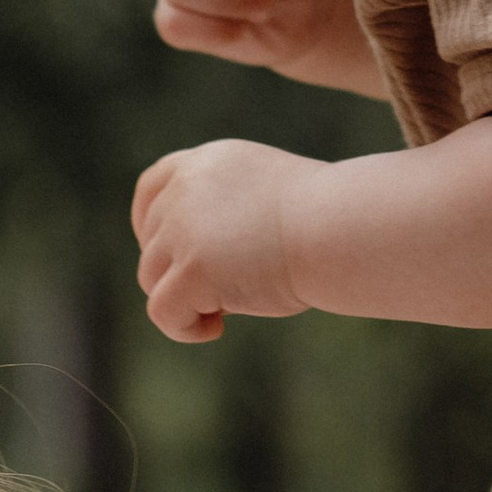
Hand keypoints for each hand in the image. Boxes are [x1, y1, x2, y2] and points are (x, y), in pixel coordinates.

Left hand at [132, 136, 319, 341]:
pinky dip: (184, 327)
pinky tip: (216, 328)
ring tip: (228, 308)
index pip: (153, 187)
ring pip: (152, 278)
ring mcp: (184, 228)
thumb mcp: (267, 198)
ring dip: (185, 299)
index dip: (150, 224)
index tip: (171, 254)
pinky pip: (162, 311)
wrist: (342, 228)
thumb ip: (228, 214)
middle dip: (177, 271)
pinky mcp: (192, 268)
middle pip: (153, 243)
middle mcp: (186, 189)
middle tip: (224, 289)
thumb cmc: (325, 222)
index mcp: (207, 163)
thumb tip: (201, 265)